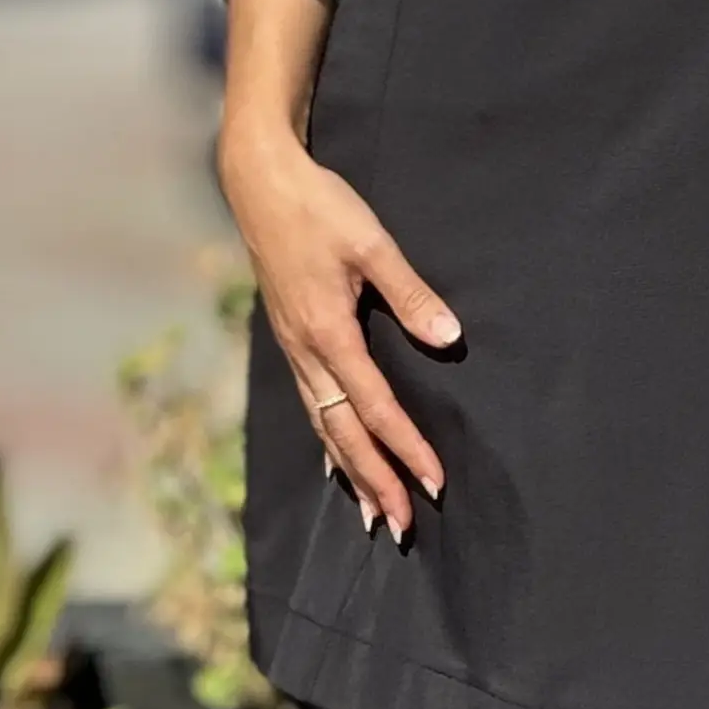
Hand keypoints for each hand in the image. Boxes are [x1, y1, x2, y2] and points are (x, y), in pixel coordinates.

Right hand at [218, 0, 456, 540]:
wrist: (259, 182)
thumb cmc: (318, 206)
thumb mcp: (371, 242)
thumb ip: (411, 294)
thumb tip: (450, 340)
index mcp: (327, 332)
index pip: (374, 406)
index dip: (406, 447)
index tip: (435, 481)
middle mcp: (306, 352)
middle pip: (343, 433)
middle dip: (375, 481)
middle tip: (403, 526)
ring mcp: (293, 349)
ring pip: (323, 425)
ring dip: (350, 472)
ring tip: (373, 514)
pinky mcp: (290, 340)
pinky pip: (311, 405)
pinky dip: (327, 442)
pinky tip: (337, 463)